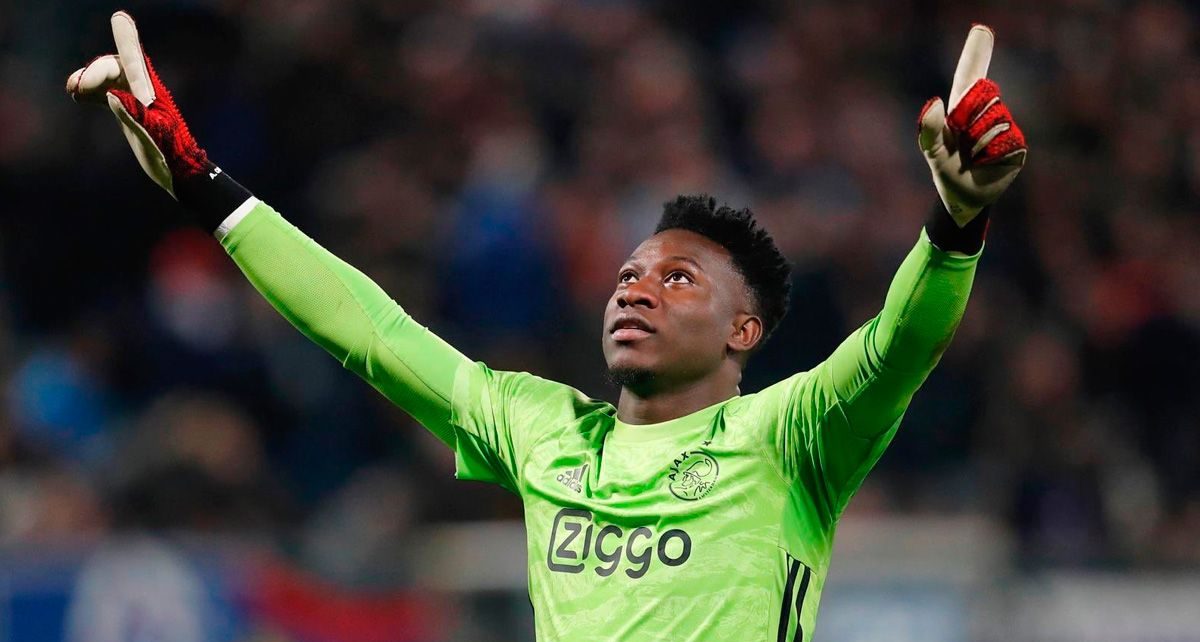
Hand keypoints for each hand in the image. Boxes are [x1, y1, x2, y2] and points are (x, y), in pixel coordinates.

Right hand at [67, 11, 208, 198]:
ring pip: (106, 79)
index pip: (134, 59)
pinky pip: (105, 94)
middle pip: (114, 67)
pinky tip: (78, 96)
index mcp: (151, 91)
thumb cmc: (170, 153)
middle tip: (77, 88)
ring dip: (88, 80)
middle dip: (94, 72)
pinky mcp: (128, 111)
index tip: (119, 19)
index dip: (126, 38)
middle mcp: (142, 91)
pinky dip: (91, 92)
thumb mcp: (152, 136)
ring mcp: (134, 100)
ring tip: (74, 90)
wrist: (179, 171)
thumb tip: (111, 95)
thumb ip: (133, 115)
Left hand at [918, 24, 1026, 226]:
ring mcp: (1005, 127)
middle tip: (962, 145)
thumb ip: (929, 130)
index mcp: (963, 109)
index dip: (976, 53)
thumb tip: (934, 102)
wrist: (964, 199)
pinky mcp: (1018, 145)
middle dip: (969, 122)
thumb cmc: (946, 171)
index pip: (970, 76)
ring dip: (979, 143)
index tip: (980, 30)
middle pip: (983, 98)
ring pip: (995, 121)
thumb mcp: (933, 153)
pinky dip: (991, 155)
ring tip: (973, 157)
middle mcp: (987, 113)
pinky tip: (986, 164)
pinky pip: (1007, 142)